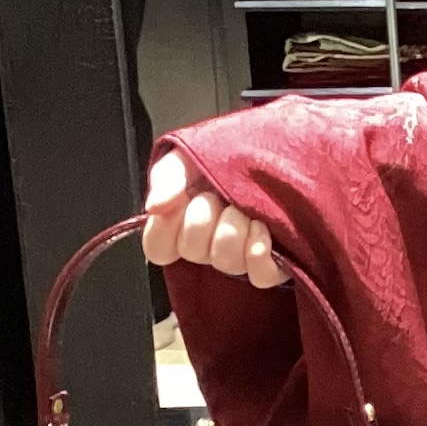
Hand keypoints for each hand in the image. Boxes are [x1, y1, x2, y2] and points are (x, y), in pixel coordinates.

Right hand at [142, 149, 285, 286]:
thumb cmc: (223, 157)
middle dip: (204, 217)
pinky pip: (261, 277)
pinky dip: (259, 252)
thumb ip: (166, 178)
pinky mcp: (272, 264)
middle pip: (193, 252)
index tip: (178, 199)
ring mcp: (239, 257)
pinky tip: (262, 228)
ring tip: (243, 207)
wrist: (268, 148)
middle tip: (215, 194)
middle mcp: (208, 246)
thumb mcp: (186, 157)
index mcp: (181, 225)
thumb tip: (154, 207)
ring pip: (226, 262)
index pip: (158, 249)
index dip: (163, 229)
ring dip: (234, 228)